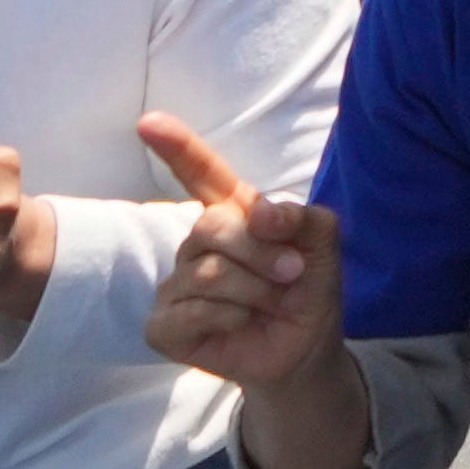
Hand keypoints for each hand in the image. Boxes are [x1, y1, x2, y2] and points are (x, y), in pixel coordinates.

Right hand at [135, 109, 346, 389]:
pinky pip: (189, 311)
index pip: (200, 172)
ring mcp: (175, 285)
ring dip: (254, 289)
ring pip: (205, 272)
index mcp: (232, 213)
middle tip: (292, 272)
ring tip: (272, 301)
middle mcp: (196, 244)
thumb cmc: (307, 287)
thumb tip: (259, 214)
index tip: (148, 122)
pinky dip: (229, 316)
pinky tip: (241, 321)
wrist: (306, 345)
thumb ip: (300, 216)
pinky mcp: (164, 325)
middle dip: (261, 252)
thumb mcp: (321, 243)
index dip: (176, 147)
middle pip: (211, 226)